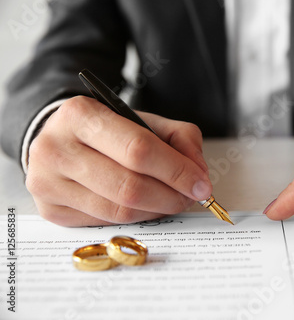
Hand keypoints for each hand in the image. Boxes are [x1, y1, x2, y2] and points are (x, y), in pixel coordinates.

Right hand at [26, 96, 211, 225]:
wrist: (60, 139)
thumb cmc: (107, 130)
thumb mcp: (144, 120)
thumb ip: (180, 139)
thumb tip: (199, 175)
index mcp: (80, 114)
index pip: (138, 149)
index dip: (176, 171)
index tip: (201, 184)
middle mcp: (56, 148)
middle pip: (129, 186)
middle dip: (171, 196)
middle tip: (191, 197)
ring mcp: (48, 183)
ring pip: (119, 211)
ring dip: (157, 210)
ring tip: (173, 200)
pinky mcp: (51, 210)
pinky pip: (106, 223)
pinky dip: (137, 218)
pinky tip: (147, 207)